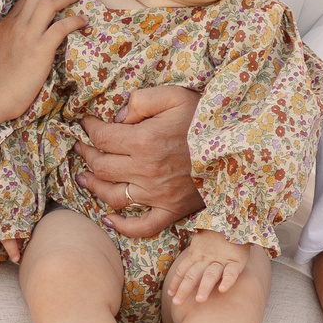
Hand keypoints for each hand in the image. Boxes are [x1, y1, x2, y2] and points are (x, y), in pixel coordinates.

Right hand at [0, 0, 88, 123]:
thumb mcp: (1, 48)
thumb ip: (13, 36)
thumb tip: (30, 35)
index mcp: (7, 23)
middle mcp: (17, 24)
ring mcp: (29, 36)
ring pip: (49, 3)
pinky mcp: (40, 50)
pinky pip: (61, 27)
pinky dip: (75, 20)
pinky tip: (83, 21)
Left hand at [76, 84, 201, 238]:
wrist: (240, 146)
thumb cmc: (208, 118)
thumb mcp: (175, 95)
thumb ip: (141, 101)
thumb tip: (118, 116)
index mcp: (144, 141)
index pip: (102, 137)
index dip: (89, 129)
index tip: (87, 123)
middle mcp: (146, 172)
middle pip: (101, 167)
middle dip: (87, 154)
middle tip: (81, 146)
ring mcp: (158, 194)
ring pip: (112, 196)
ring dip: (94, 187)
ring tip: (84, 177)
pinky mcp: (172, 210)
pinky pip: (143, 227)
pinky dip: (123, 227)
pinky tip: (109, 219)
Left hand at [165, 231, 249, 303]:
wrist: (237, 218)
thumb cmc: (220, 233)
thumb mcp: (203, 242)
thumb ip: (196, 252)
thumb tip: (185, 264)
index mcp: (197, 254)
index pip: (183, 270)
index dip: (176, 282)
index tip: (170, 294)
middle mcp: (207, 258)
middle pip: (193, 275)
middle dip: (184, 289)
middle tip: (177, 303)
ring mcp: (221, 259)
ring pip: (210, 274)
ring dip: (204, 287)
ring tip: (199, 300)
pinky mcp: (237, 260)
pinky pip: (232, 271)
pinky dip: (228, 280)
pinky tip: (223, 290)